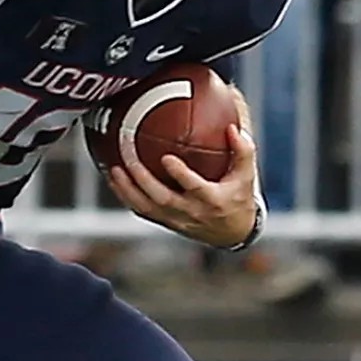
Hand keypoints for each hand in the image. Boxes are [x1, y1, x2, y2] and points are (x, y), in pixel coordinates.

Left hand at [105, 88, 262, 246]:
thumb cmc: (238, 197)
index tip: (166, 157)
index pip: (193, 187)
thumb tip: (232, 127)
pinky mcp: (165, 222)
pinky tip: (115, 179)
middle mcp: (191, 212)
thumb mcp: (247, 175)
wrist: (231, 232)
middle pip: (162, 199)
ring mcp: (175, 219)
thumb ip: (243, 150)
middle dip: (143, 180)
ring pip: (146, 208)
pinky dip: (126, 196)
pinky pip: (141, 211)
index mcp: (212, 200)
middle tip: (129, 160)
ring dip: (127, 190)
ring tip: (114, 170)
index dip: (179, 175)